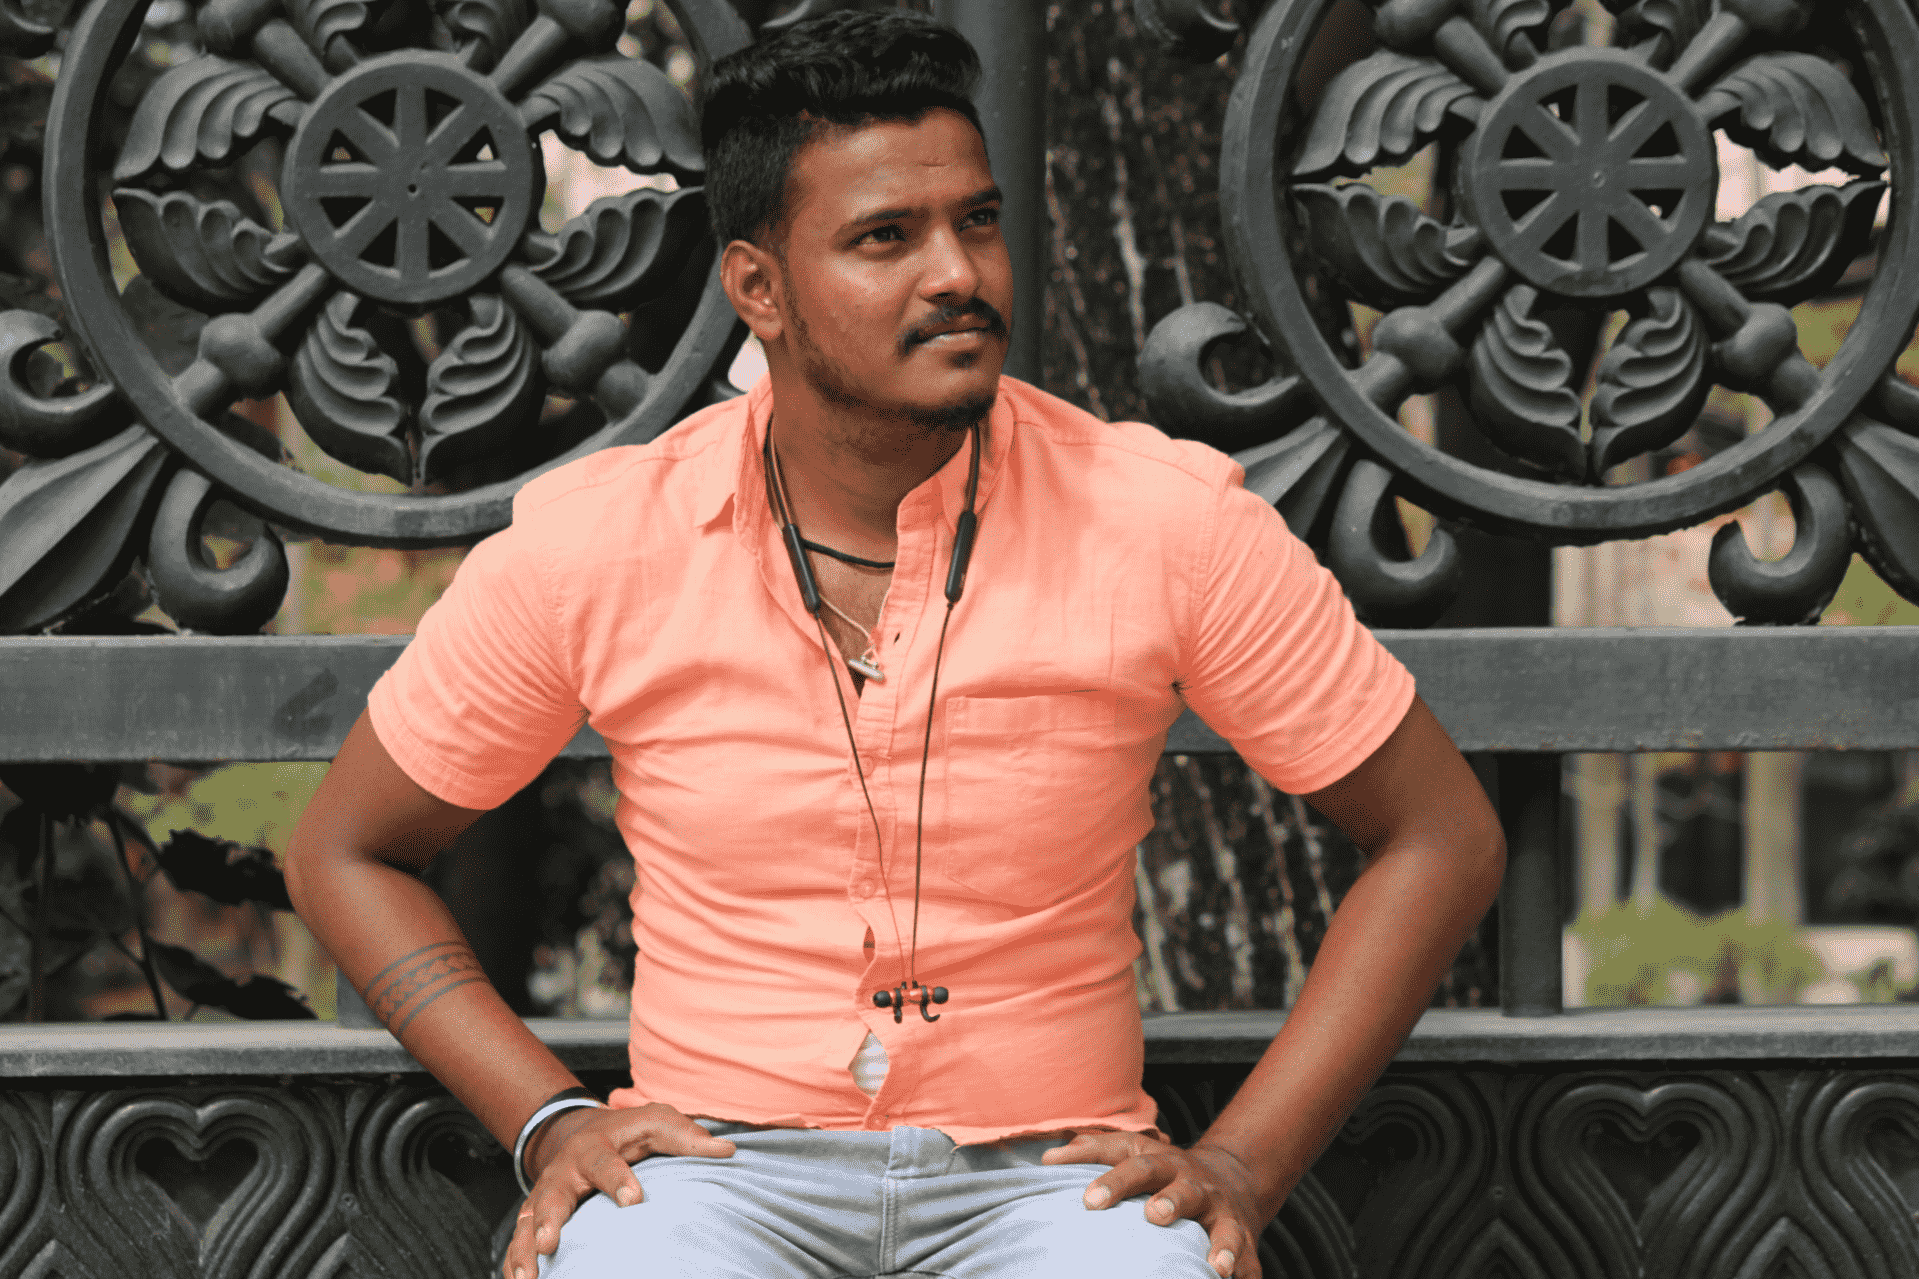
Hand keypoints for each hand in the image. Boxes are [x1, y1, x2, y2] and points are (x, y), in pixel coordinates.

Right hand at [501, 1102, 735, 1278]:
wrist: (583, 1133)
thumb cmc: (628, 1133)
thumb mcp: (656, 1122)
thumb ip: (687, 1137)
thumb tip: (727, 1151)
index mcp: (594, 1147)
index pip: (605, 1162)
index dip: (618, 1180)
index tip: (633, 1200)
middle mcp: (563, 1172)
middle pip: (553, 1195)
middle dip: (551, 1220)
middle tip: (550, 1243)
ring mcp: (544, 1197)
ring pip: (527, 1223)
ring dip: (523, 1250)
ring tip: (526, 1278)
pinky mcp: (535, 1218)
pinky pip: (518, 1241)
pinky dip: (513, 1262)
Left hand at [1040, 1130, 1264, 1278]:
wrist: (1229, 1179)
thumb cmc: (1161, 1172)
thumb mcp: (1131, 1153)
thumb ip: (1091, 1153)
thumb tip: (1046, 1161)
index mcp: (1159, 1163)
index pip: (1132, 1164)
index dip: (1111, 1180)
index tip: (1087, 1201)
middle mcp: (1191, 1183)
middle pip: (1180, 1189)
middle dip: (1169, 1201)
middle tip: (1154, 1216)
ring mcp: (1220, 1211)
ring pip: (1224, 1226)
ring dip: (1220, 1243)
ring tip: (1214, 1265)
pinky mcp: (1243, 1236)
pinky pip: (1249, 1257)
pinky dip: (1246, 1272)